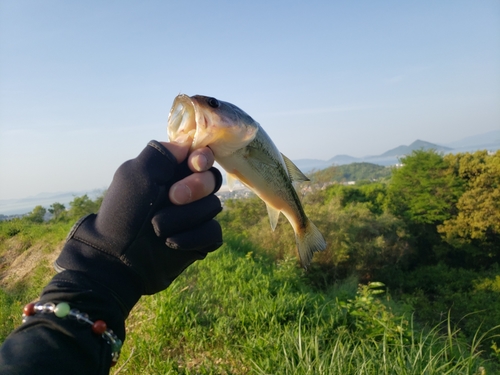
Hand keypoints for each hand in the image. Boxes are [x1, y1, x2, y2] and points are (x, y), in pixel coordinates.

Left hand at [54, 140, 222, 314]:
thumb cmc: (124, 214)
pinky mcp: (201, 241)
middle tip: (172, 198)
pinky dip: (193, 237)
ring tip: (159, 228)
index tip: (194, 165)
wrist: (118, 260)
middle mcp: (186, 192)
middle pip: (212, 180)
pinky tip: (172, 242)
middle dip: (195, 188)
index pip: (201, 157)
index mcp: (170, 172)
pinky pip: (214, 232)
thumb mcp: (135, 175)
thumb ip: (160, 153)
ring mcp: (194, 217)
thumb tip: (186, 145)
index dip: (202, 159)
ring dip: (185, 217)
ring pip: (213, 206)